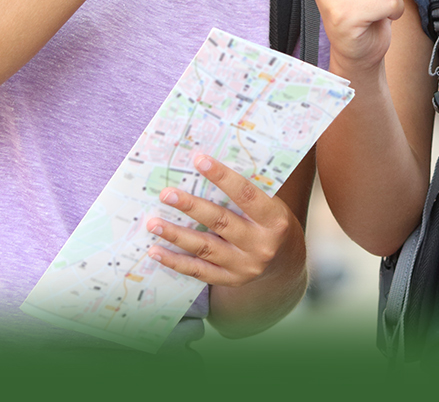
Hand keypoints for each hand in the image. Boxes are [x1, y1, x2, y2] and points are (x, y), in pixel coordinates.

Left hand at [144, 153, 302, 286]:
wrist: (284, 260)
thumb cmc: (270, 221)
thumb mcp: (269, 204)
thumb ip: (244, 192)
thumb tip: (205, 167)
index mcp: (274, 219)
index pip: (246, 195)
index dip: (222, 177)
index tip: (199, 160)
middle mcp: (261, 244)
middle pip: (220, 222)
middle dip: (191, 207)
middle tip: (167, 194)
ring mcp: (245, 266)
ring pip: (205, 248)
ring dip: (176, 235)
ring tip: (153, 223)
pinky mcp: (231, 280)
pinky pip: (199, 271)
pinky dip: (176, 261)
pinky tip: (156, 251)